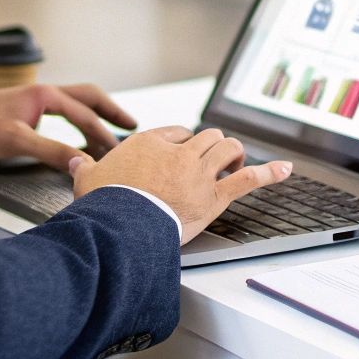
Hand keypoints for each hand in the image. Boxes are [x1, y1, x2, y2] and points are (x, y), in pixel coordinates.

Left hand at [0, 84, 136, 168]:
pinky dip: (75, 125)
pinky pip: (58, 116)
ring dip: (94, 116)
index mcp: (44, 94)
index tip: (122, 151)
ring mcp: (32, 104)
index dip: (105, 134)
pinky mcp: (21, 116)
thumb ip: (50, 151)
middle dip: (110, 110)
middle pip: (87, 97)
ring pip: (74, 104)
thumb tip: (83, 162)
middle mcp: (42, 94)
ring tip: (110, 132)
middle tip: (131, 126)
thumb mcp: (14, 141)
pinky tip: (75, 139)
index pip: (85, 114)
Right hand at [69, 127, 292, 242]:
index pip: (175, 131)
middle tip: (210, 159)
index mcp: (150, 143)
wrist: (120, 227)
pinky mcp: (214, 196)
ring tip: (233, 162)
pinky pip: (247, 179)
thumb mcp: (87, 180)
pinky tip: (285, 169)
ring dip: (232, 154)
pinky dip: (268, 173)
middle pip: (205, 136)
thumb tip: (73, 161)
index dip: (180, 142)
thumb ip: (84, 168)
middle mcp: (178, 152)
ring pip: (226, 149)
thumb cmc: (104, 204)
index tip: (179, 153)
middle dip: (211, 146)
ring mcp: (199, 173)